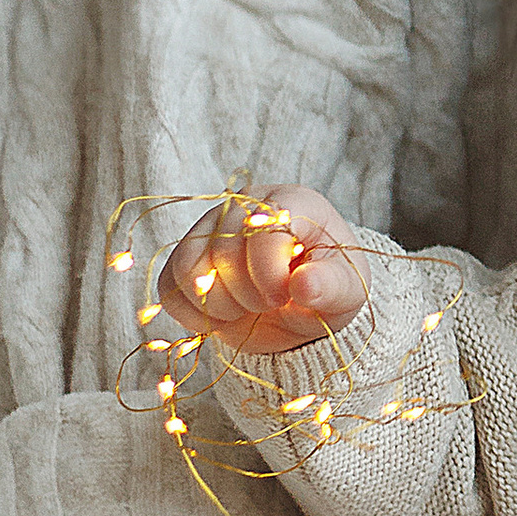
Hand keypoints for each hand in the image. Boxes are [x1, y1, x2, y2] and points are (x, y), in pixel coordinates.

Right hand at [158, 185, 365, 353]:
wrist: (303, 307)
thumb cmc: (328, 289)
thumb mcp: (346, 291)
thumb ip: (331, 286)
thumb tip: (305, 285)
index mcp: (291, 201)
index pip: (262, 230)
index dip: (269, 273)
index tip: (285, 297)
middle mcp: (244, 205)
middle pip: (222, 251)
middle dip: (247, 294)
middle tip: (270, 305)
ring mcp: (209, 228)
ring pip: (188, 269)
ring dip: (218, 304)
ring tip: (247, 308)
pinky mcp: (186, 259)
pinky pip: (169, 289)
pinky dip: (194, 313)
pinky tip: (225, 314)